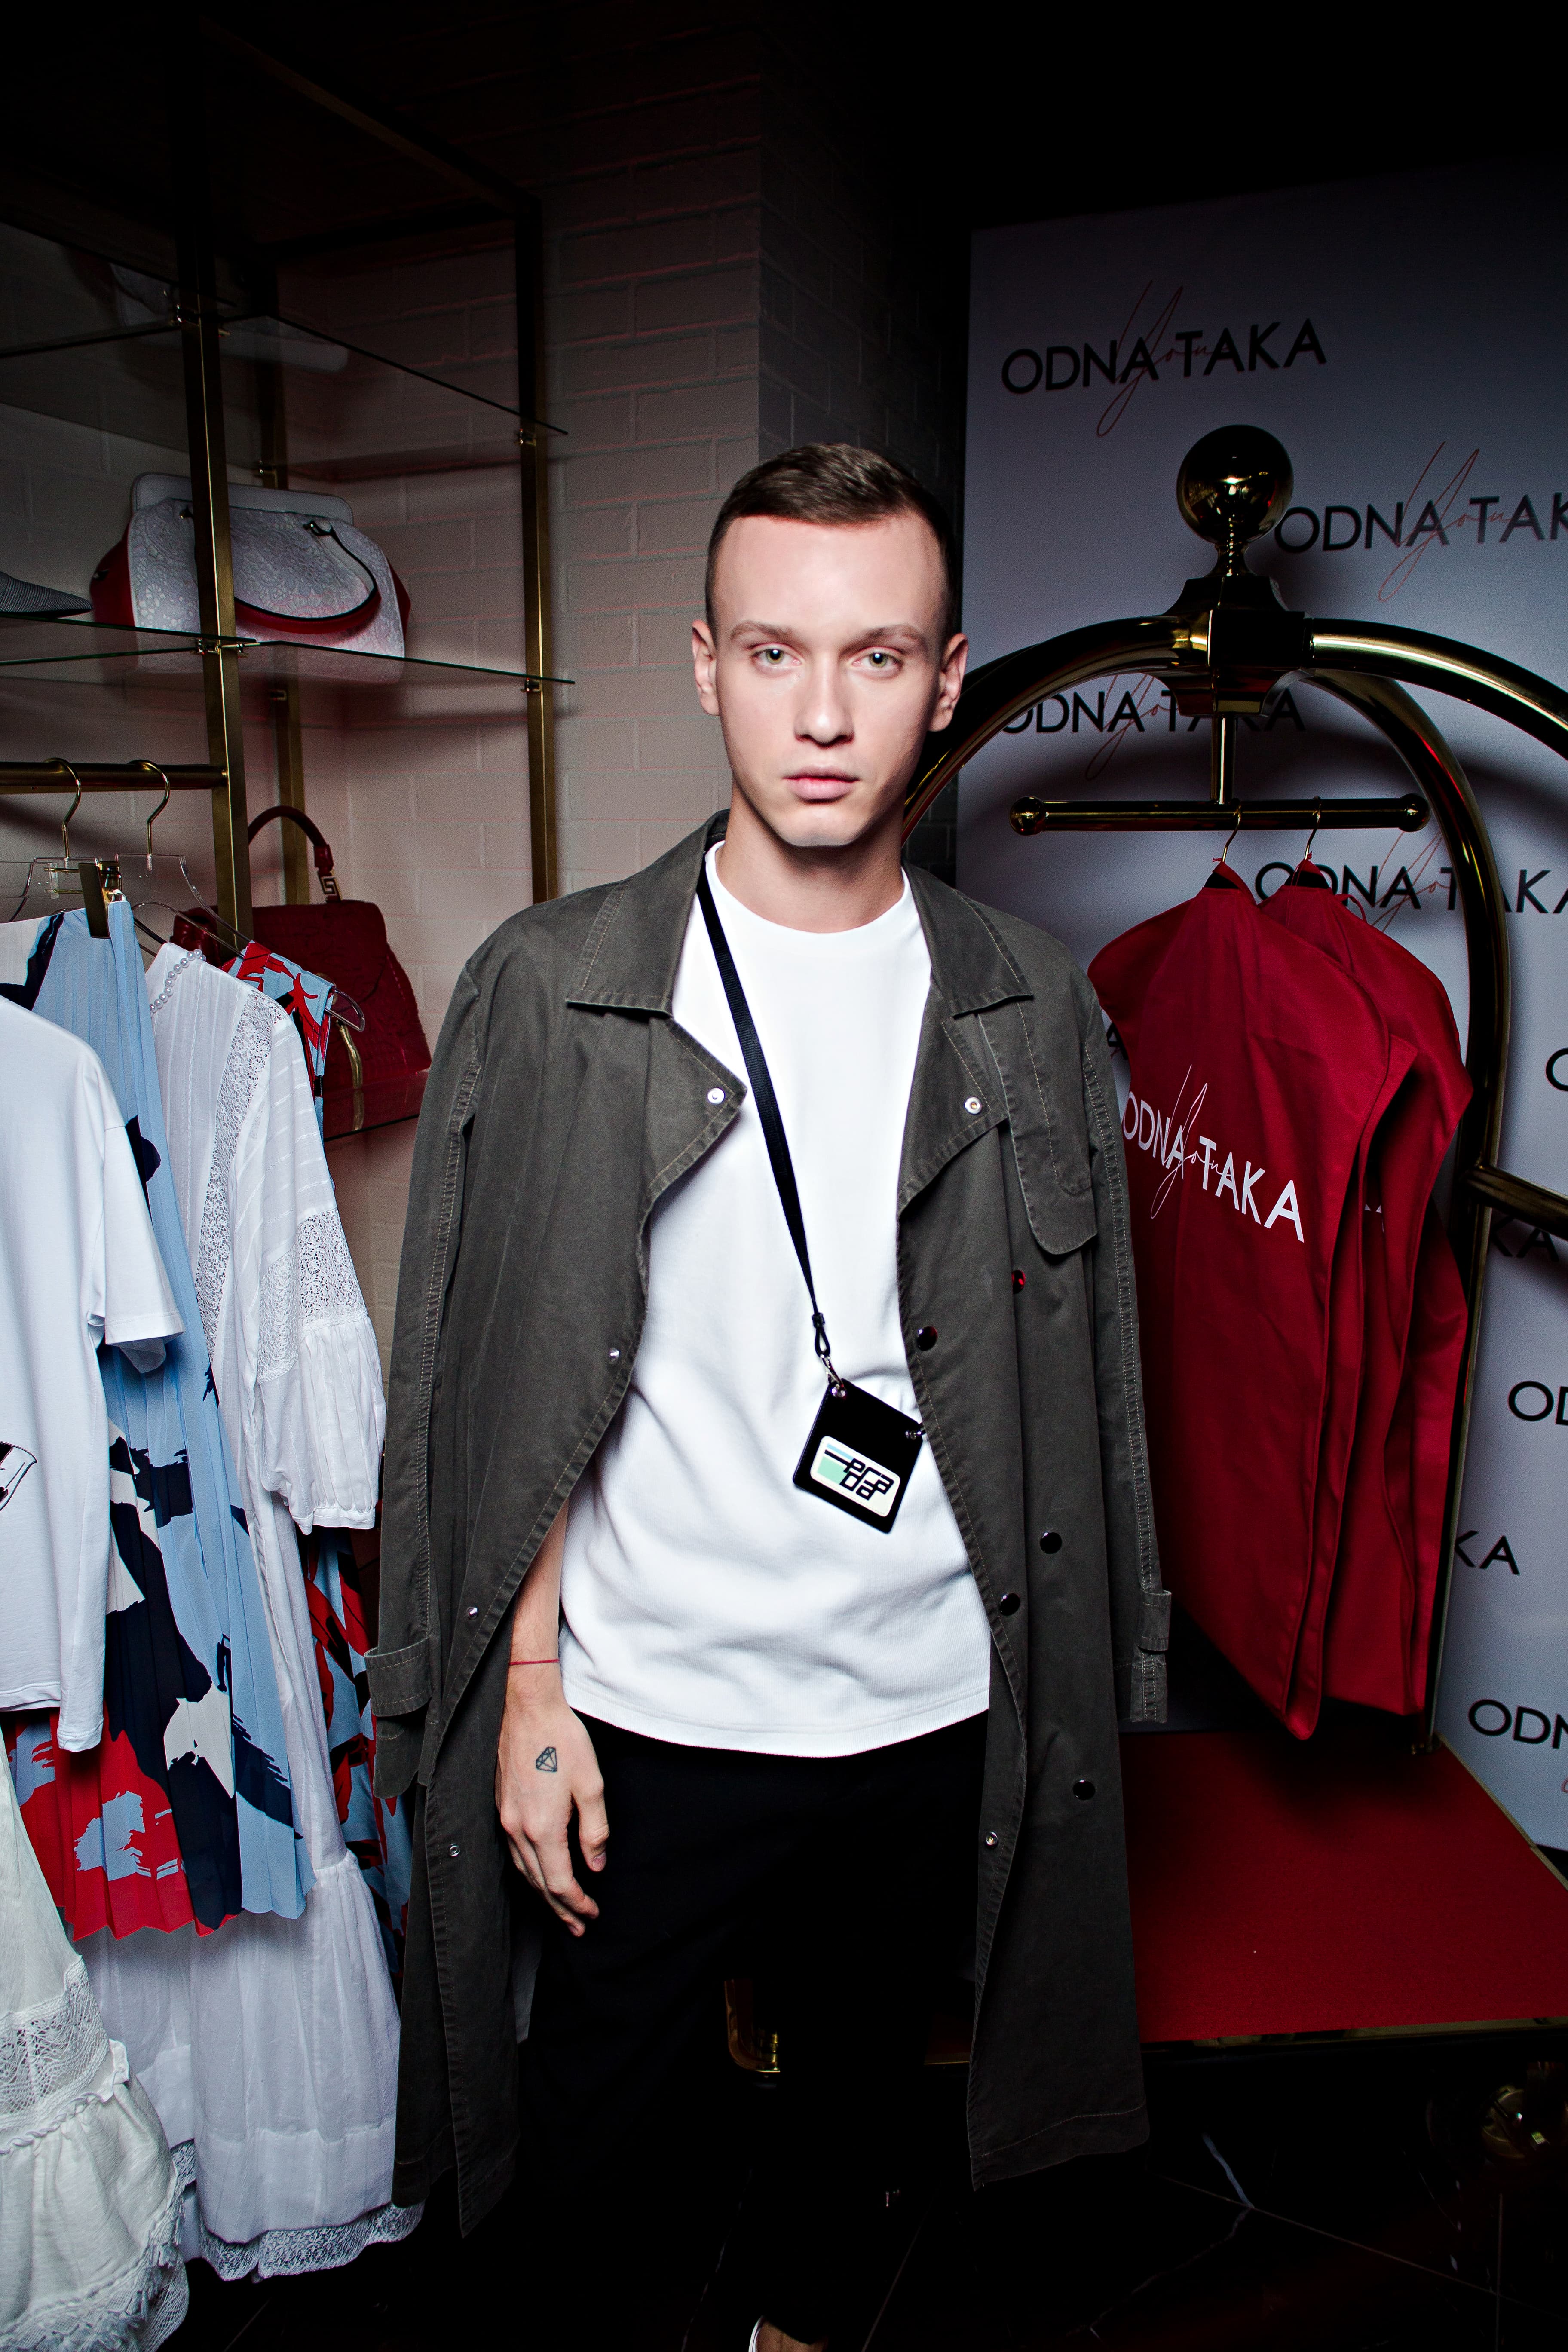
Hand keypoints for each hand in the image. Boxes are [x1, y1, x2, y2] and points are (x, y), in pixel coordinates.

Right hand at [495, 1684, 607, 1934]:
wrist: (526, 1708)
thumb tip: (596, 1864)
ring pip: (524, 1871)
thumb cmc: (562, 1740)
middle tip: (579, 1926)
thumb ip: (595, 1830)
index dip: (577, 1904)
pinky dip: (530, 1872)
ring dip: (544, 1894)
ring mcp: (505, 1819)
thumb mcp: (591, 1785)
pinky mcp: (501, 1807)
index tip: (593, 1914)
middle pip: (539, 1884)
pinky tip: (540, 1873)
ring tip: (562, 1909)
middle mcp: (517, 1830)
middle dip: (560, 1909)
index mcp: (543, 1827)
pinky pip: (514, 1853)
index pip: (560, 1883)